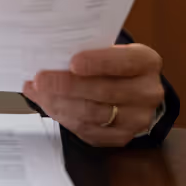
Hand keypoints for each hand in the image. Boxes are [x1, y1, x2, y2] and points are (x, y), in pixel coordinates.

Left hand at [23, 44, 164, 146]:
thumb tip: (47, 56)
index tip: (72, 63)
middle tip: (40, 80)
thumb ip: (84, 51)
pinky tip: (49, 105)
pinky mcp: (122, 136)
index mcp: (146, 62)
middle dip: (66, 86)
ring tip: (38, 92)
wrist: (127, 89)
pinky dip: (64, 117)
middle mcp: (148, 92)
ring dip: (59, 103)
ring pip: (92, 114)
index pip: (123, 62)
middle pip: (104, 91)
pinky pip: (88, 130)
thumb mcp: (105, 49)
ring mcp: (137, 118)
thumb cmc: (110, 64)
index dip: (97, 63)